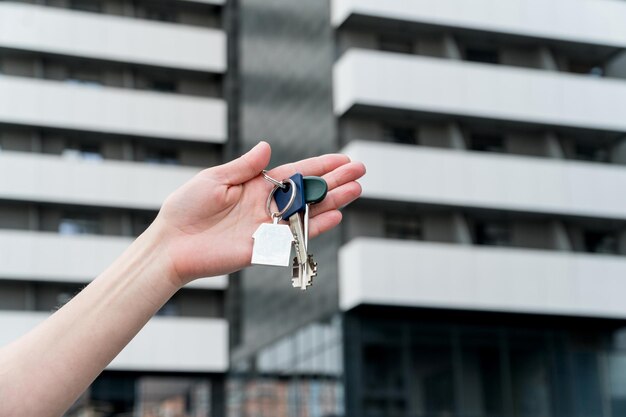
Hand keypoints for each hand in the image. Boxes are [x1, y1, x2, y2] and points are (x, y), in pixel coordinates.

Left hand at [152, 141, 365, 285]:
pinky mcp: (264, 248)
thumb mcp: (214, 179)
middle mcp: (267, 205)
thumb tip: (267, 147)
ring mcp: (268, 227)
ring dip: (332, 201)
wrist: (171, 243)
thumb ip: (244, 167)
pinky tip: (335, 215)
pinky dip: (315, 226)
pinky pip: (294, 236)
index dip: (320, 165)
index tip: (343, 158)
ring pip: (307, 212)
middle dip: (334, 180)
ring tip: (356, 189)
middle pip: (308, 191)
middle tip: (360, 170)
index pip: (295, 173)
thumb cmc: (187, 208)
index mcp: (256, 186)